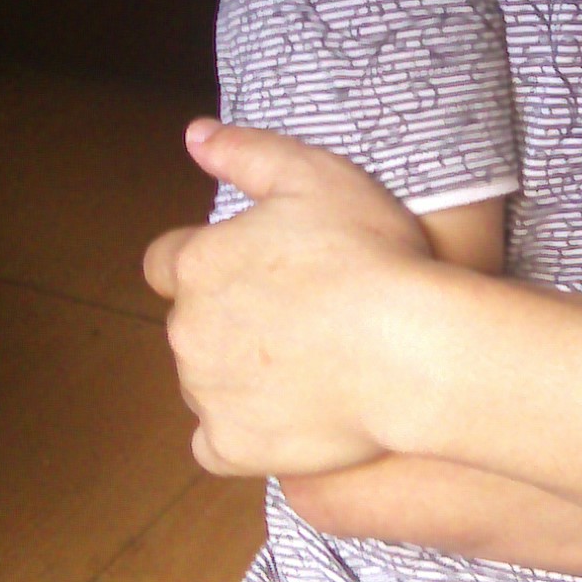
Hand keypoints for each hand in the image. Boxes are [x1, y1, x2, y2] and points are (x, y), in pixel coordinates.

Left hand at [144, 122, 435, 479]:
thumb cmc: (371, 256)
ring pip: (205, 381)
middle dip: (230, 318)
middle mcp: (187, 331)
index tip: (256, 268)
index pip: (167, 262)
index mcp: (197, 264)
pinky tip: (289, 413)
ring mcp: (207, 393)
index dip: (209, 262)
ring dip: (237, 371)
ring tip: (308, 362)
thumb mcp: (314, 175)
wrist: (413, 350)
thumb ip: (245, 152)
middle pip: (191, 323)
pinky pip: (218, 442)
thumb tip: (194, 135)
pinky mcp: (232, 447)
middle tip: (300, 314)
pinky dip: (243, 431)